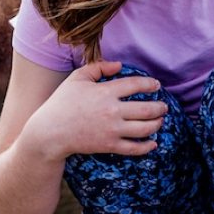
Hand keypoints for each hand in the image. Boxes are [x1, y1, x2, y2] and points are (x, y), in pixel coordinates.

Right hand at [23, 60, 167, 159]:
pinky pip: (134, 148)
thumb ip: (97, 67)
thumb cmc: (62, 103)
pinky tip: (153, 142)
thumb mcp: (77, 78)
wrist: (50, 132)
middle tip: (164, 106)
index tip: (156, 85)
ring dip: (157, 124)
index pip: (135, 85)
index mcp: (105, 91)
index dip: (150, 84)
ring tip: (160, 120)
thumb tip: (118, 65)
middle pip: (146, 108)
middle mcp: (112, 110)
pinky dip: (147, 146)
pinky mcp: (109, 145)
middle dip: (160, 107)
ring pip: (145, 128)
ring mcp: (112, 130)